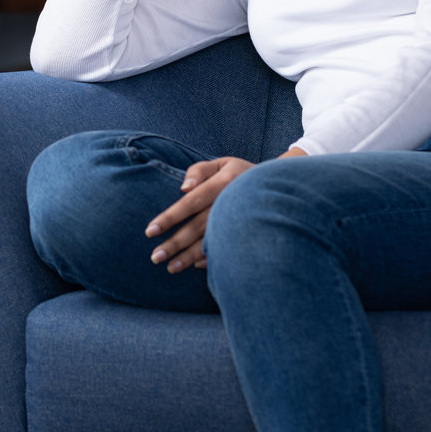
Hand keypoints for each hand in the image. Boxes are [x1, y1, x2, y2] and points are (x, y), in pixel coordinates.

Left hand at [143, 155, 256, 272]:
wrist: (280, 186)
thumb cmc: (241, 173)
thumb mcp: (223, 163)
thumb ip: (199, 170)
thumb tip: (183, 188)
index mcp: (223, 184)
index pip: (191, 202)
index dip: (171, 217)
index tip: (150, 231)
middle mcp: (230, 204)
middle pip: (198, 226)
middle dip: (176, 243)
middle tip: (155, 257)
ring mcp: (241, 221)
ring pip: (212, 241)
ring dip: (190, 257)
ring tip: (171, 268)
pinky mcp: (247, 234)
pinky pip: (228, 249)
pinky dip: (213, 258)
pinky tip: (197, 266)